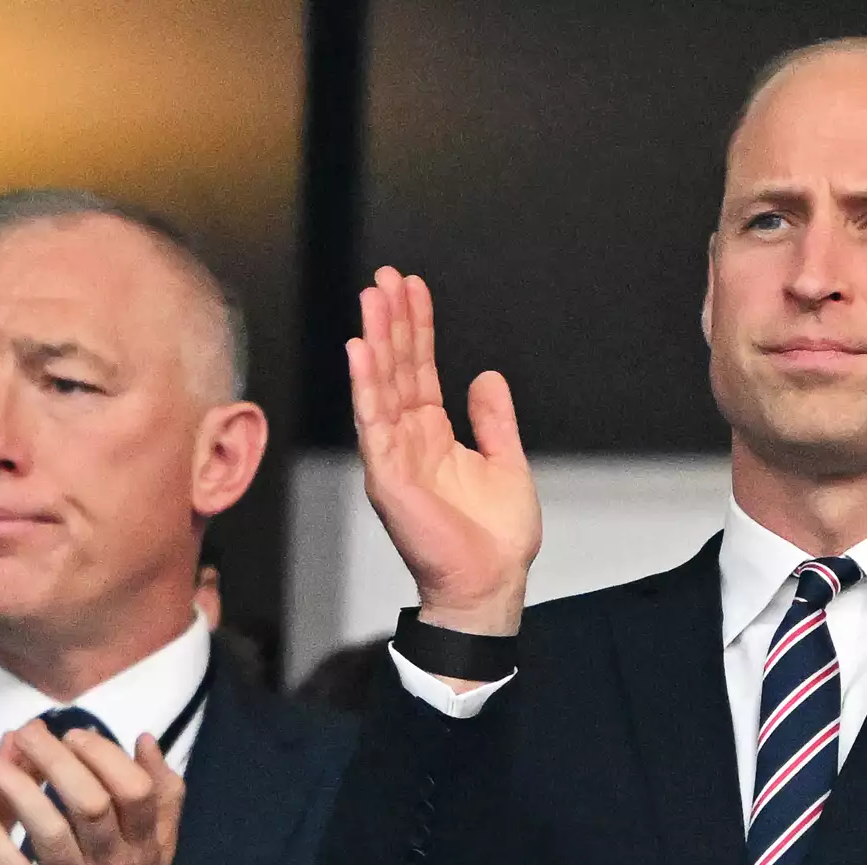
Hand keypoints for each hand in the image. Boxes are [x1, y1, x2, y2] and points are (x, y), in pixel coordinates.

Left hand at [0, 721, 184, 864]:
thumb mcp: (153, 858)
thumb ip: (161, 802)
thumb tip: (149, 741)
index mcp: (146, 852)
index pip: (137, 791)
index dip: (105, 754)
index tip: (75, 734)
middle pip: (92, 802)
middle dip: (54, 758)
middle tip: (25, 734)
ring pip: (50, 831)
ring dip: (17, 789)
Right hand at [350, 266, 540, 634]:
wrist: (490, 585)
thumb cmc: (496, 540)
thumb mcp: (506, 463)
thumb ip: (493, 420)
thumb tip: (485, 377)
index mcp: (433, 437)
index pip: (417, 371)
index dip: (416, 328)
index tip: (412, 288)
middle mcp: (407, 443)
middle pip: (394, 370)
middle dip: (390, 321)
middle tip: (385, 276)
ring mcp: (393, 459)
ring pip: (379, 388)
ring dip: (374, 341)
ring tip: (372, 297)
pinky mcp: (387, 480)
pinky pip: (372, 425)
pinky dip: (366, 387)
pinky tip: (361, 352)